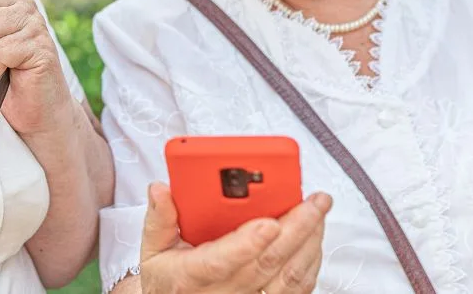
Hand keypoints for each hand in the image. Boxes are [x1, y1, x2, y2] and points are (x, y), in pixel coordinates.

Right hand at [139, 183, 330, 293]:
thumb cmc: (170, 279)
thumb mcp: (154, 249)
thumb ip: (160, 217)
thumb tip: (161, 189)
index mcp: (191, 276)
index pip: (220, 262)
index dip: (247, 243)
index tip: (268, 222)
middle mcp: (224, 292)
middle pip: (266, 264)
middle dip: (295, 229)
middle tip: (312, 201)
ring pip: (289, 278)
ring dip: (309, 242)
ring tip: (318, 211)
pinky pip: (297, 289)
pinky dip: (311, 261)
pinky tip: (314, 236)